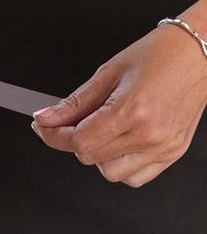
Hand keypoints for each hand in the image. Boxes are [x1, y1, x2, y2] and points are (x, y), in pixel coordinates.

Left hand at [31, 15, 206, 186]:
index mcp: (131, 111)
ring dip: (96, 154)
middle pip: (91, 157)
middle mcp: (150, 135)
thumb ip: (74, 102)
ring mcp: (164, 148)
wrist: (195, 56)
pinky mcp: (173, 154)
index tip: (42, 126)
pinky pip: (137, 177)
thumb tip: (46, 117)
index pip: (80, 140)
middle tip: (66, 121)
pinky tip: (116, 141)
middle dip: (70, 140)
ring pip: (112, 173)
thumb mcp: (107, 73)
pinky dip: (120, 164)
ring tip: (97, 129)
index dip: (53, 136)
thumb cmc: (157, 56)